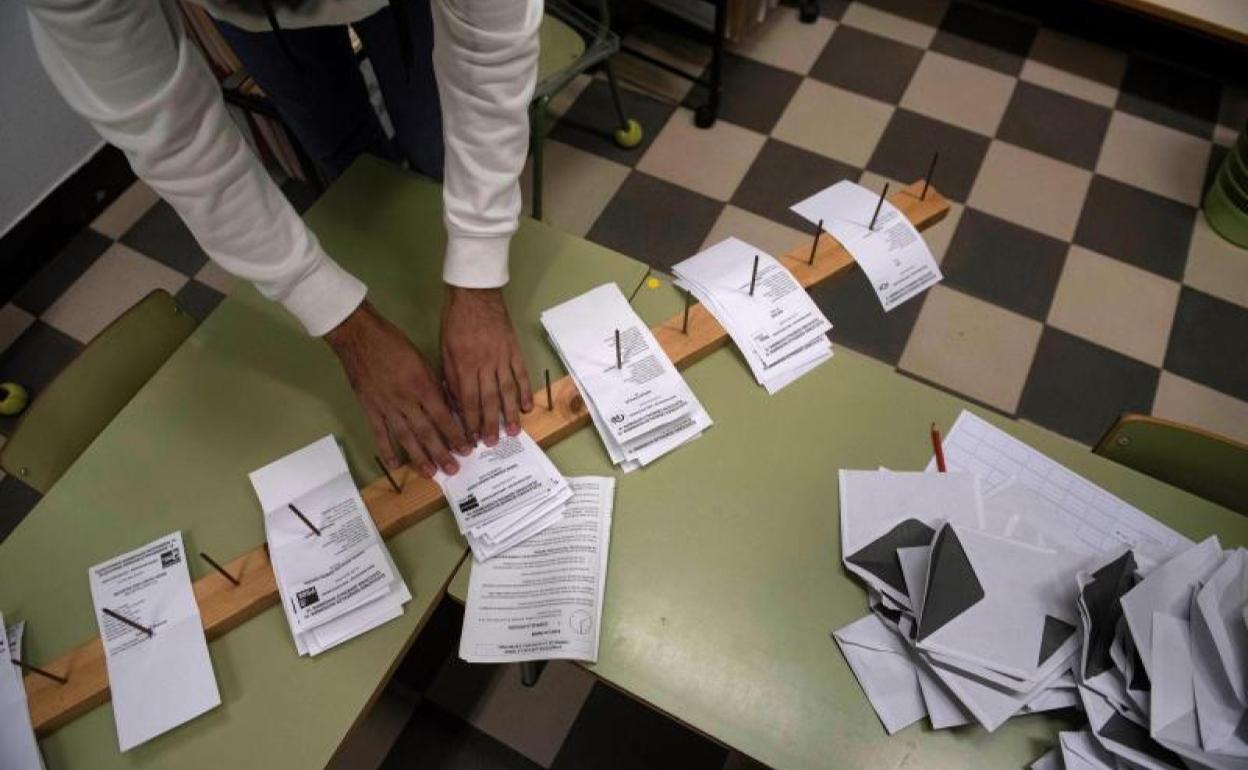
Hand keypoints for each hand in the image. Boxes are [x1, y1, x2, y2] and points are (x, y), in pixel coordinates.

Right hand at [324, 301, 470, 476]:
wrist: (359, 337)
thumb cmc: (394, 344)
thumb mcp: (422, 360)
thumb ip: (435, 385)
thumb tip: (450, 407)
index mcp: (422, 385)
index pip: (443, 416)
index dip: (455, 434)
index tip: (466, 448)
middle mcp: (406, 400)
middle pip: (427, 431)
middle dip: (442, 452)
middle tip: (453, 469)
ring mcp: (386, 406)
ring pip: (406, 437)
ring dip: (419, 457)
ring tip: (431, 473)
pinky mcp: (370, 409)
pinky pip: (380, 434)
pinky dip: (387, 451)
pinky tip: (395, 465)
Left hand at [440, 286, 532, 444]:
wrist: (474, 295)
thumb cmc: (454, 322)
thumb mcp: (444, 349)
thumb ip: (449, 376)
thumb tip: (454, 402)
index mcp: (463, 366)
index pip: (467, 400)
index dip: (470, 421)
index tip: (471, 438)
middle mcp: (484, 365)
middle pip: (488, 400)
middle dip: (490, 424)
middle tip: (492, 443)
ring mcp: (501, 358)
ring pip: (507, 391)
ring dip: (509, 413)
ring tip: (512, 432)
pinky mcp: (514, 351)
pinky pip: (521, 375)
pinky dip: (525, 391)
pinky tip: (527, 407)